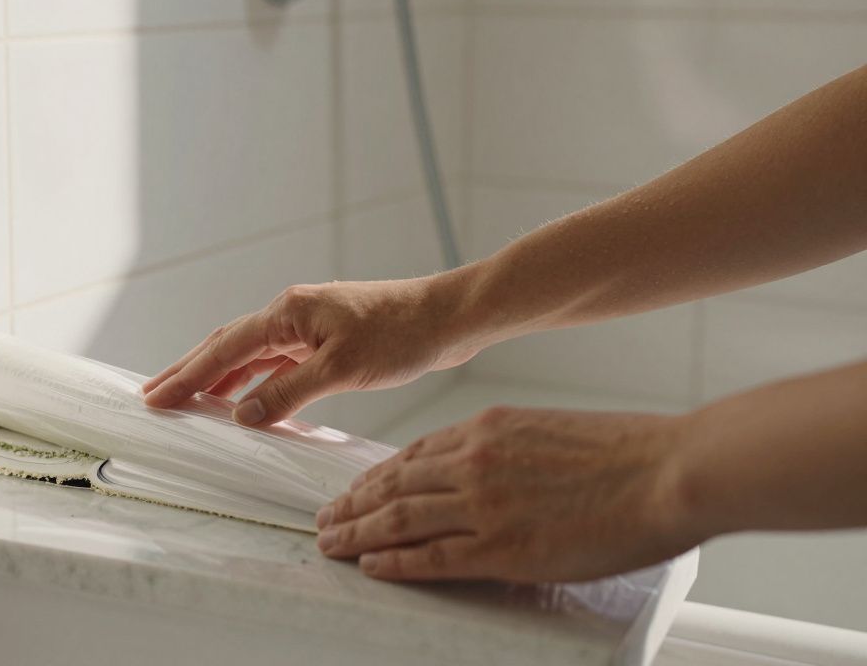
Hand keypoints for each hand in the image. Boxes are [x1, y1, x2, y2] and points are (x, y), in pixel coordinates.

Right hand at [143, 276, 483, 425]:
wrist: (448, 318)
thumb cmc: (402, 334)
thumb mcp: (342, 368)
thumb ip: (288, 392)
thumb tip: (243, 415)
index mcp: (287, 312)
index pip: (225, 349)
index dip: (187, 375)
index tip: (156, 397)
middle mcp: (291, 313)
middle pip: (227, 346)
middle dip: (189, 371)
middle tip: (154, 395)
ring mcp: (307, 325)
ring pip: (250, 354)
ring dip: (219, 377)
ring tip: (188, 399)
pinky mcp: (325, 339)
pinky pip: (276, 362)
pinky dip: (255, 382)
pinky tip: (246, 401)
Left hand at [316, 406, 696, 582]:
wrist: (668, 470)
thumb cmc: (626, 451)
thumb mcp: (549, 432)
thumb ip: (507, 451)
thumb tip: (484, 474)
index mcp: (486, 429)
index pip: (412, 454)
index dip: (378, 475)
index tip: (357, 488)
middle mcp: (473, 461)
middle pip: (394, 485)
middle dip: (353, 503)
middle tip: (326, 518)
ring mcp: (484, 504)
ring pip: (400, 519)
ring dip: (359, 533)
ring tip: (332, 543)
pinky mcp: (502, 547)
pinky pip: (432, 556)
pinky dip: (395, 562)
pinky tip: (371, 565)